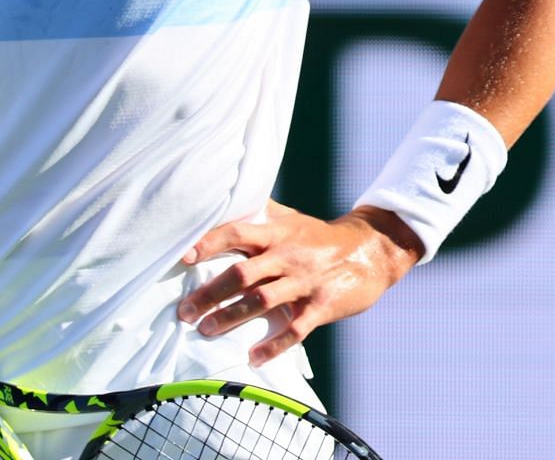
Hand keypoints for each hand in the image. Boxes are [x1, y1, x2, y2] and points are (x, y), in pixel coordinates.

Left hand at [175, 200, 424, 365]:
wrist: (370, 251)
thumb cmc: (320, 236)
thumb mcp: (291, 218)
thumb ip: (260, 212)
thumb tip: (226, 198)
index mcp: (276, 233)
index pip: (236, 234)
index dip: (209, 243)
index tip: (184, 257)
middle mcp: (287, 256)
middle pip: (242, 273)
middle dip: (210, 293)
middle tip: (184, 310)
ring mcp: (305, 282)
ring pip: (262, 301)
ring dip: (231, 317)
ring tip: (205, 329)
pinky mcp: (322, 306)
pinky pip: (295, 329)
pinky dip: (274, 345)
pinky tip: (253, 357)